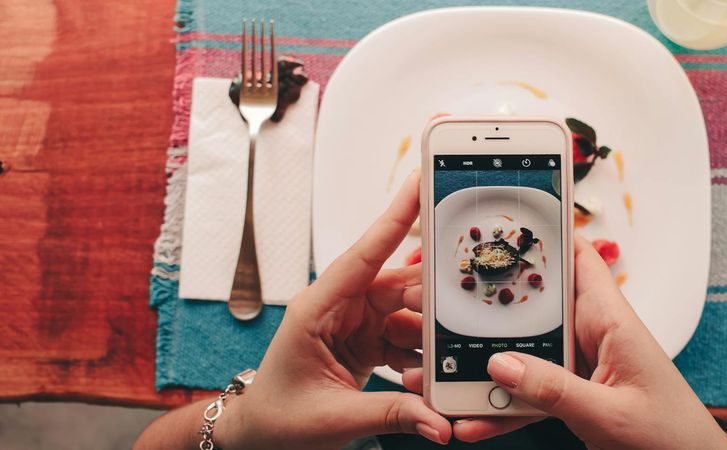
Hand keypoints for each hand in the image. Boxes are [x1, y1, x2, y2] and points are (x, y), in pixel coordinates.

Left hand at [215, 173, 450, 448]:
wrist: (260, 436)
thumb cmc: (278, 419)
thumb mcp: (334, 418)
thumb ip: (393, 414)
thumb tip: (439, 420)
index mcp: (317, 309)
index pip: (362, 256)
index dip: (393, 218)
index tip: (419, 184)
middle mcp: (339, 307)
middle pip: (398, 286)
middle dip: (433, 299)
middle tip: (465, 312)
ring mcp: (355, 323)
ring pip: (409, 312)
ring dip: (429, 338)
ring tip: (440, 364)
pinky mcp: (368, 341)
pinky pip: (407, 337)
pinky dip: (422, 356)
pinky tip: (428, 376)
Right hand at [405, 235, 726, 449]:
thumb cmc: (671, 435)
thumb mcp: (609, 413)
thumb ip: (555, 390)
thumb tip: (500, 365)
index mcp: (611, 321)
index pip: (578, 258)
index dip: (545, 233)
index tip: (500, 221)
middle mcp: (593, 334)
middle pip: (536, 305)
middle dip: (492, 306)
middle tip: (444, 305)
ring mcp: (581, 364)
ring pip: (525, 352)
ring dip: (489, 367)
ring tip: (447, 377)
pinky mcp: (574, 393)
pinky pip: (530, 392)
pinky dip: (504, 406)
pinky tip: (475, 420)